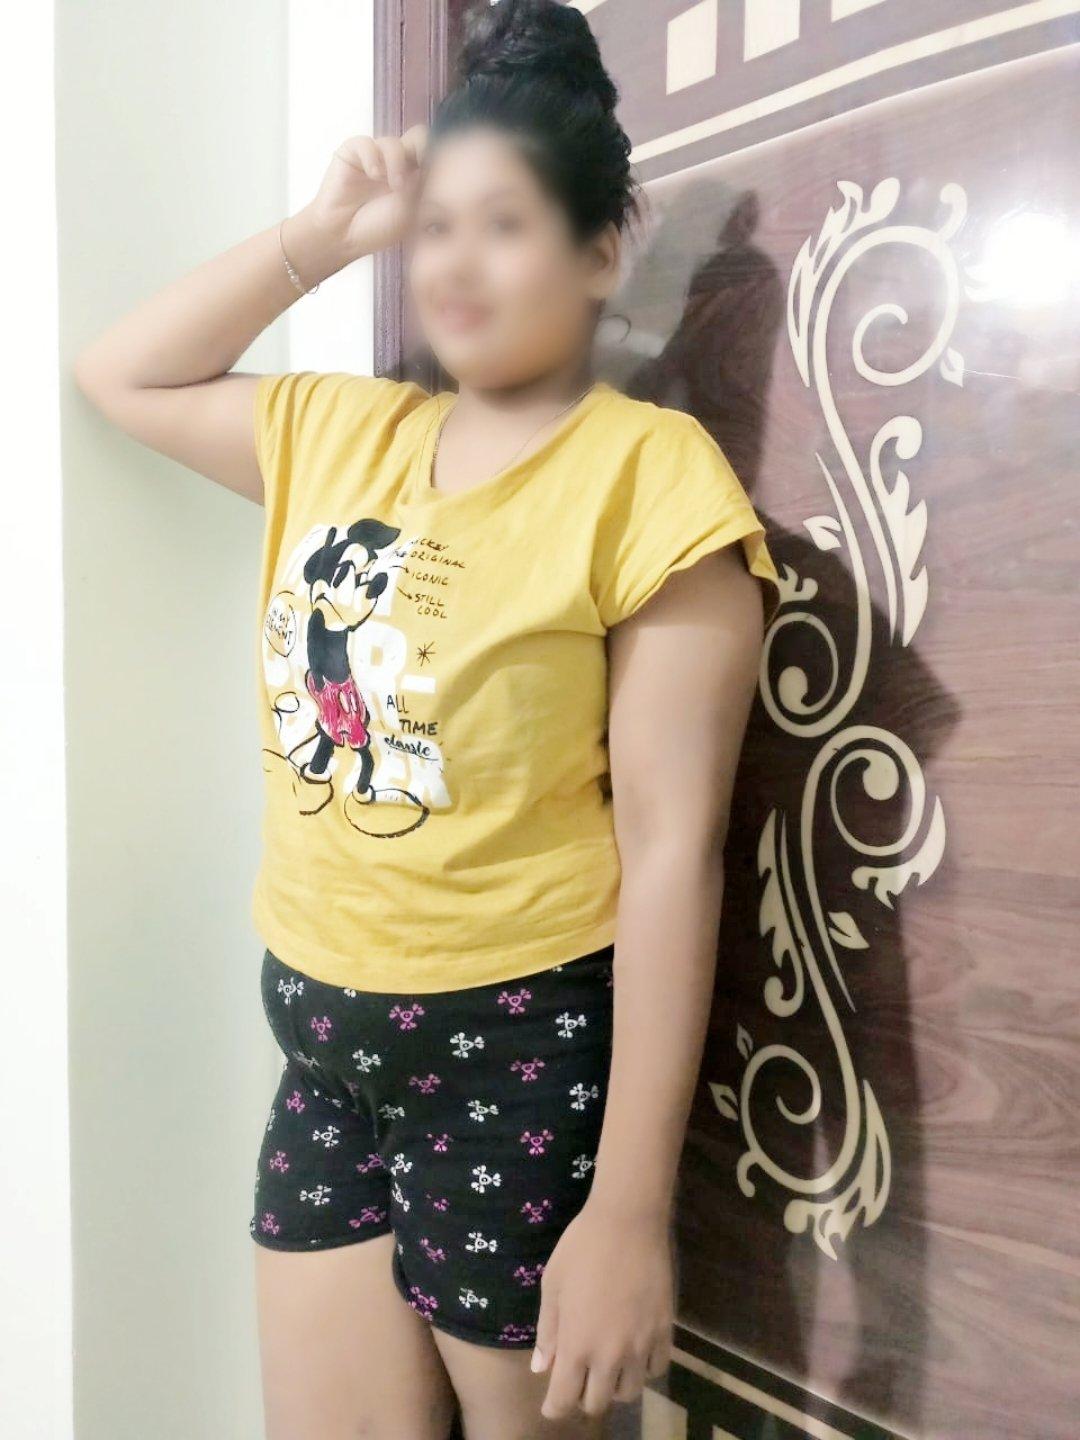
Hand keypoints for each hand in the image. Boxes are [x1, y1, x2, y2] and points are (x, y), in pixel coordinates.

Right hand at [299, 126, 429, 267]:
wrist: (344, 237)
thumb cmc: (379, 228)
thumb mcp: (412, 208)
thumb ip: (424, 182)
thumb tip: (438, 158)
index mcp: (415, 175)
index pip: (433, 152)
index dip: (438, 156)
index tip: (441, 172)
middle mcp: (396, 162)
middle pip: (417, 137)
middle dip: (422, 149)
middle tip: (423, 167)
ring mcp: (375, 157)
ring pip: (393, 142)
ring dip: (397, 163)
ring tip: (396, 187)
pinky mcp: (353, 153)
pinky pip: (365, 143)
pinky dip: (372, 157)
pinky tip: (373, 175)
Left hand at [530, 1199, 674, 1421]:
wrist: (627, 1222)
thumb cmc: (581, 1248)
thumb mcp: (552, 1285)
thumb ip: (548, 1331)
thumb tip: (542, 1368)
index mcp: (576, 1346)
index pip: (563, 1401)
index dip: (554, 1408)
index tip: (551, 1403)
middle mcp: (610, 1356)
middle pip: (597, 1403)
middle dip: (583, 1397)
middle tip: (579, 1378)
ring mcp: (641, 1346)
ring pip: (630, 1392)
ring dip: (615, 1386)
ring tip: (608, 1365)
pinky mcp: (665, 1332)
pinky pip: (656, 1369)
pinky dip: (644, 1368)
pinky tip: (635, 1350)